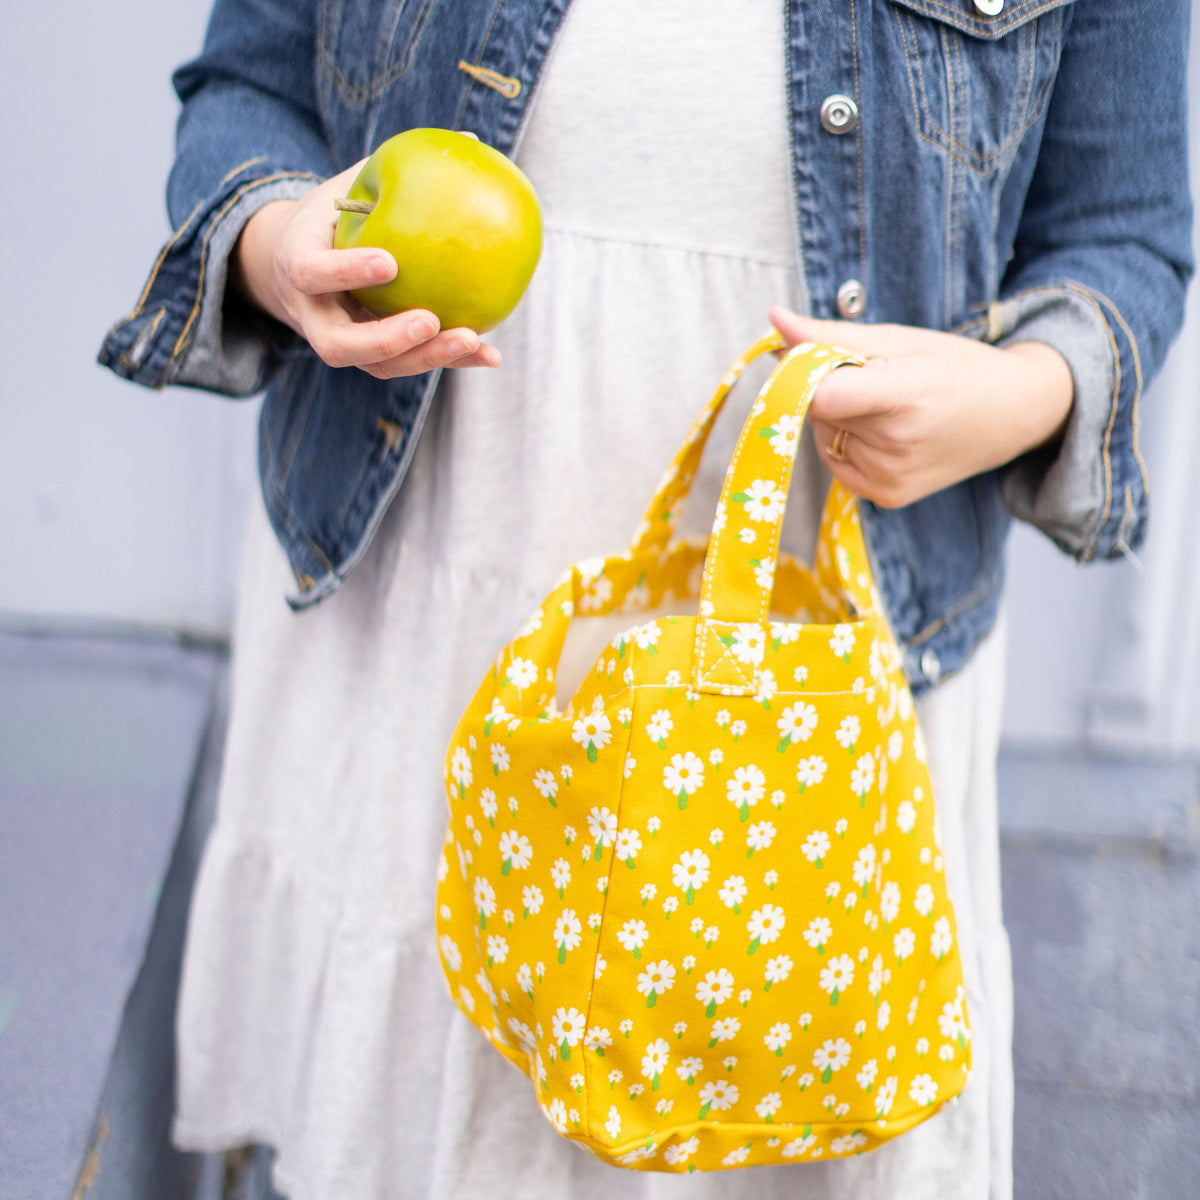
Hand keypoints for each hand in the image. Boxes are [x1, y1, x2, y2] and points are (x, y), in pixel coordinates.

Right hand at [231, 161, 500, 377]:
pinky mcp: (372, 358)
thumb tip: (471, 136)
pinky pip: (408, 365)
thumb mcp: (347, 188)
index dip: (347, 271)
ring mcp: (342, 342)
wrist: (299, 268)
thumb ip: (391, 168)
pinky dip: (449, 361)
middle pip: (339, 344)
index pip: (313, 273)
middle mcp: (313, 315)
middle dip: (385, 338)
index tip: (389, 263)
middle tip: (429, 321)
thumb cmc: (332, 218)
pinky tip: (489, 353)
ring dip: (426, 358)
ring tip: (472, 341)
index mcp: (297, 266)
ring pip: (377, 366)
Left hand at [769, 307, 1073, 508]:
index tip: (806, 358)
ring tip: (881, 406)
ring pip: (820, 436)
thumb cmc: (955, 367)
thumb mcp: (898, 339)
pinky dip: (842, 442)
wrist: (1011, 416)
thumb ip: (829, 334)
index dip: (805, 375)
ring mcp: (889, 477)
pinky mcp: (885, 497)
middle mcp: (895, 445)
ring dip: (834, 417)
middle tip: (869, 377)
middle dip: (826, 389)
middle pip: (818, 410)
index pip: (824, 395)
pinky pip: (834, 461)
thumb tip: (775, 320)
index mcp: (905, 394)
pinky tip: (879, 431)